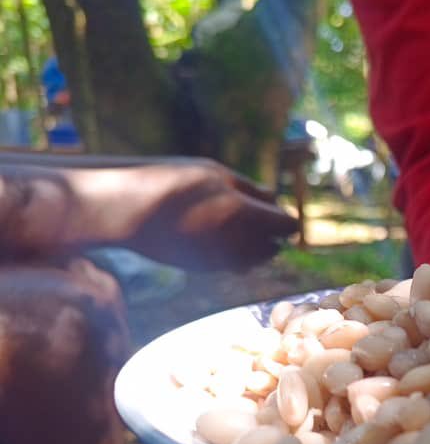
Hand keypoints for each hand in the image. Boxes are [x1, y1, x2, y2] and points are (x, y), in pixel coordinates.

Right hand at [114, 159, 298, 269]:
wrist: (128, 212)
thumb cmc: (171, 183)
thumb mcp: (214, 173)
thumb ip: (250, 188)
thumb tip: (275, 199)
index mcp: (242, 212)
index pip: (287, 225)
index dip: (287, 218)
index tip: (279, 211)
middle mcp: (236, 241)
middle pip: (275, 246)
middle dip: (274, 234)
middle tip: (260, 217)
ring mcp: (221, 259)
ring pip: (257, 260)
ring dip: (258, 247)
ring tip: (240, 227)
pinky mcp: (206, 269)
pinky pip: (236, 265)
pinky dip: (238, 255)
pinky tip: (222, 238)